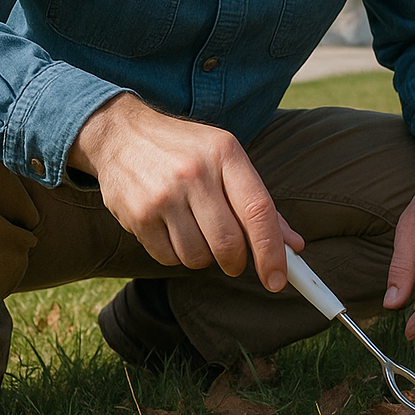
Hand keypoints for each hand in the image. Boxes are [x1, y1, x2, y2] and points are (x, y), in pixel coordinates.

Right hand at [67, 93, 303, 290]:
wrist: (122, 134)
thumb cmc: (185, 150)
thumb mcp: (226, 158)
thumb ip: (259, 202)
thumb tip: (293, 246)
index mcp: (226, 154)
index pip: (258, 210)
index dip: (272, 251)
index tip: (278, 280)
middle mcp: (195, 173)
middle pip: (228, 243)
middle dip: (236, 262)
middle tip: (233, 259)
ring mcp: (163, 194)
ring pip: (198, 257)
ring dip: (203, 256)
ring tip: (194, 230)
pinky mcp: (137, 214)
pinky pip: (168, 258)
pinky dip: (176, 254)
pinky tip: (171, 229)